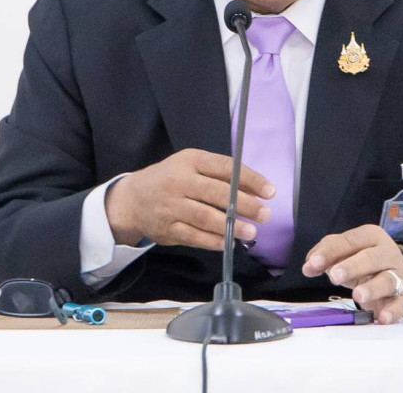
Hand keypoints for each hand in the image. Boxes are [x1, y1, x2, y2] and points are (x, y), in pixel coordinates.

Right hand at [104, 148, 274, 249]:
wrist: (132, 199)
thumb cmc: (171, 179)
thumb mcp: (191, 165)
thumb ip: (220, 174)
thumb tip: (256, 190)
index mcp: (191, 160)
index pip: (225, 167)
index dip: (250, 179)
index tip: (270, 191)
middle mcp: (180, 181)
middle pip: (216, 193)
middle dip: (244, 204)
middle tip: (265, 214)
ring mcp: (171, 206)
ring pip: (204, 217)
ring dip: (230, 226)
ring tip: (251, 231)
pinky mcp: (166, 228)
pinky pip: (193, 236)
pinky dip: (212, 240)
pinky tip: (227, 243)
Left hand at [302, 224, 402, 324]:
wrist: (394, 270)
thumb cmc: (362, 259)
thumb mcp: (344, 252)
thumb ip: (325, 255)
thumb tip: (308, 266)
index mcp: (370, 236)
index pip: (349, 241)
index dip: (330, 252)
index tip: (313, 263)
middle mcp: (386, 253)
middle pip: (370, 258)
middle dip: (352, 267)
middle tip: (334, 276)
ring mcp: (396, 275)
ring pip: (387, 280)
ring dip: (372, 288)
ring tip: (357, 296)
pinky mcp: (401, 298)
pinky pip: (399, 304)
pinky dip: (392, 311)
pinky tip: (381, 317)